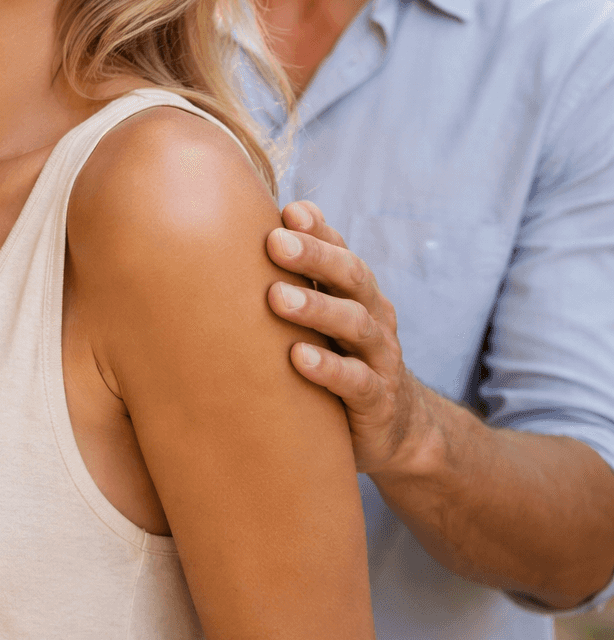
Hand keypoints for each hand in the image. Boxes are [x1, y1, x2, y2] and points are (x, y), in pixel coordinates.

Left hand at [267, 202, 430, 476]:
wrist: (392, 426)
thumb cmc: (339, 358)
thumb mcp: (323, 318)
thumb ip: (296, 281)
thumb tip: (246, 236)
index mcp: (356, 292)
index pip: (340, 250)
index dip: (318, 230)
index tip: (287, 212)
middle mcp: (373, 316)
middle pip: (351, 277)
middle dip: (315, 256)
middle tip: (275, 242)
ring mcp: (380, 358)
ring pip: (356, 324)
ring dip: (316, 308)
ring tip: (276, 297)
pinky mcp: (378, 401)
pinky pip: (357, 382)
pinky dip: (330, 368)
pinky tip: (298, 358)